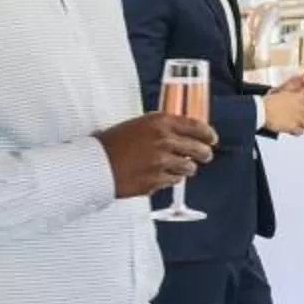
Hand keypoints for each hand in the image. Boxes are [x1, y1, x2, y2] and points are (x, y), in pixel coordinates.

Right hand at [98, 112, 217, 198]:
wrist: (92, 164)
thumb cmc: (110, 144)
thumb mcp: (137, 125)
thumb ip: (161, 128)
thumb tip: (181, 132)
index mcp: (160, 122)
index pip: (197, 126)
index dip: (208, 134)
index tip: (211, 139)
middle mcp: (165, 140)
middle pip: (200, 149)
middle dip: (204, 154)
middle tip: (204, 156)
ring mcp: (162, 161)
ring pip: (189, 167)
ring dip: (186, 168)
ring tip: (177, 167)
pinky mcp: (157, 180)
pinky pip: (174, 180)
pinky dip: (171, 179)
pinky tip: (160, 175)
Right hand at [262, 82, 303, 135]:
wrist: (261, 110)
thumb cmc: (268, 102)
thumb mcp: (283, 94)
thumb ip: (293, 96)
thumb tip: (296, 97)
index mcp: (300, 98)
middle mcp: (301, 107)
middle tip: (298, 119)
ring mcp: (298, 117)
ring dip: (301, 125)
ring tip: (295, 125)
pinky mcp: (293, 126)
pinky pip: (300, 131)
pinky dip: (297, 132)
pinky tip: (292, 131)